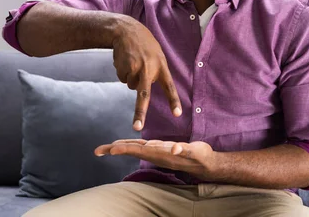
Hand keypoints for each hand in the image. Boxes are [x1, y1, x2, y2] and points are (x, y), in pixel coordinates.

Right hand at [94, 139, 214, 180]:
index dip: (118, 147)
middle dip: (119, 149)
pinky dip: (177, 149)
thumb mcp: (173, 150)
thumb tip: (145, 146)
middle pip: (136, 149)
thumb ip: (160, 147)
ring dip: (138, 149)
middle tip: (101, 150)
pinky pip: (183, 150)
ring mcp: (172, 154)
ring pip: (152, 150)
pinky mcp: (188, 152)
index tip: (103, 149)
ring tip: (119, 148)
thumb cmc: (188, 155)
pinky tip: (174, 147)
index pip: (133, 147)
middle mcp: (160, 153)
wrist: (207, 163)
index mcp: (155, 150)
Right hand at [112, 16, 181, 130]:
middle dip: (140, 113)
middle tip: (137, 127)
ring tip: (133, 61)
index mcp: (161, 66)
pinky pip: (123, 79)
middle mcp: (148, 69)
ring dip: (131, 77)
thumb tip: (141, 91)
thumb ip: (155, 71)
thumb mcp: (156, 54)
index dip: (173, 100)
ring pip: (131, 86)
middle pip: (144, 95)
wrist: (125, 30)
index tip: (177, 114)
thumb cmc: (144, 44)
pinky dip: (123, 73)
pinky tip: (125, 60)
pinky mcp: (122, 69)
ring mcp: (134, 69)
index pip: (169, 86)